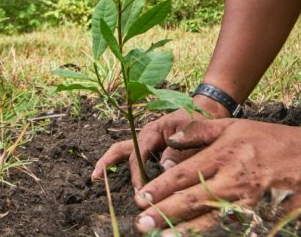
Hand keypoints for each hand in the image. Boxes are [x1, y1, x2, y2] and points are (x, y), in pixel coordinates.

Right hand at [91, 95, 229, 188]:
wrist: (205, 110)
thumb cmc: (197, 119)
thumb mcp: (191, 132)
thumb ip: (180, 151)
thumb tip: (165, 169)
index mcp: (153, 130)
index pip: (139, 153)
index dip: (137, 172)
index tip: (139, 190)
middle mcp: (146, 136)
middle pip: (121, 148)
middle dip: (108, 162)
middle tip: (95, 177)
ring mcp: (147, 141)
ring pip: (124, 151)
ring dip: (111, 162)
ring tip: (97, 177)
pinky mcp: (152, 147)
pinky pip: (136, 157)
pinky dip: (128, 167)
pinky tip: (127, 179)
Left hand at [134, 116, 300, 235]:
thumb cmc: (271, 140)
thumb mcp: (234, 127)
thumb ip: (200, 130)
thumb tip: (171, 140)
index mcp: (223, 155)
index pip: (184, 174)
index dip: (161, 188)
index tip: (142, 198)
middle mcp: (233, 179)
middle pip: (192, 199)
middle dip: (164, 213)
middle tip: (142, 224)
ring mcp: (250, 202)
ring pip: (210, 220)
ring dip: (184, 231)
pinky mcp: (266, 218)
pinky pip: (235, 230)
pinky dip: (215, 236)